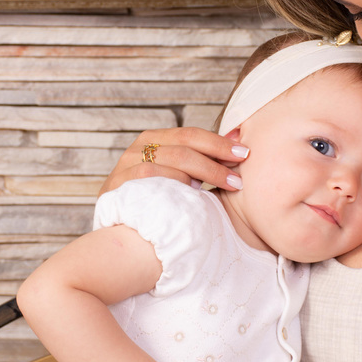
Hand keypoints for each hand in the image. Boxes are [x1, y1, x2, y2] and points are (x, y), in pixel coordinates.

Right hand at [102, 128, 248, 194]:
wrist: (116, 227)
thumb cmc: (152, 201)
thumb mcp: (174, 176)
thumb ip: (199, 160)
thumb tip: (237, 138)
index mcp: (153, 139)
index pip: (190, 134)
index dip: (218, 143)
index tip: (245, 153)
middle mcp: (138, 147)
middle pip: (183, 144)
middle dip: (216, 159)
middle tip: (239, 177)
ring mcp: (126, 164)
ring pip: (170, 160)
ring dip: (203, 172)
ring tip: (226, 186)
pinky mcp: (118, 185)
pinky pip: (151, 177)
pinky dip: (175, 183)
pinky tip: (194, 194)